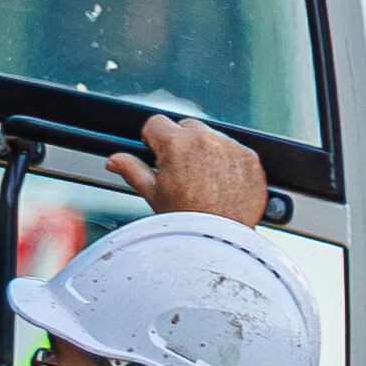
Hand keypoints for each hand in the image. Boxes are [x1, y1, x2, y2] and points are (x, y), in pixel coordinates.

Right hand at [108, 114, 270, 225]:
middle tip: (180, 172)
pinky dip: (228, 162)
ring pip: (212, 137)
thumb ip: (132, 170)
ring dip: (206, 151)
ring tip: (202, 181)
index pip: (156, 123)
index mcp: (177, 145)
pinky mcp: (250, 158)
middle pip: (186, 127)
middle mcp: (206, 140)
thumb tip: (115, 160)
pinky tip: (221, 184)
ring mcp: (231, 147)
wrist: (220, 242)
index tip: (157, 154)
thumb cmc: (186, 222)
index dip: (153, 140)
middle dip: (181, 143)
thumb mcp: (153, 195)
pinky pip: (235, 150)